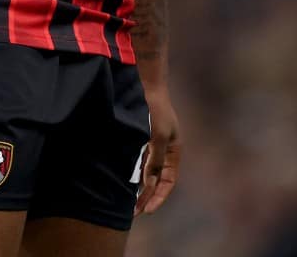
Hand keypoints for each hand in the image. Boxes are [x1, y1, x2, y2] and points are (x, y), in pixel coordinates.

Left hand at [136, 85, 180, 215]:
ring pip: (146, 172)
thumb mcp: (157, 137)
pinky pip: (137, 161)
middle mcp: (164, 150)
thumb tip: (149, 184)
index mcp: (174, 151)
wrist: (144, 84)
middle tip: (133, 212)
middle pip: (157, 180)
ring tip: (127, 202)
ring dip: (138, 187)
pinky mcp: (140, 138)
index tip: (147, 210)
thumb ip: (155, 161)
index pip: (168, 181)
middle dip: (147, 196)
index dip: (159, 197)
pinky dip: (132, 173)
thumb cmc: (154, 109)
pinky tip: (122, 181)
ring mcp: (152, 144)